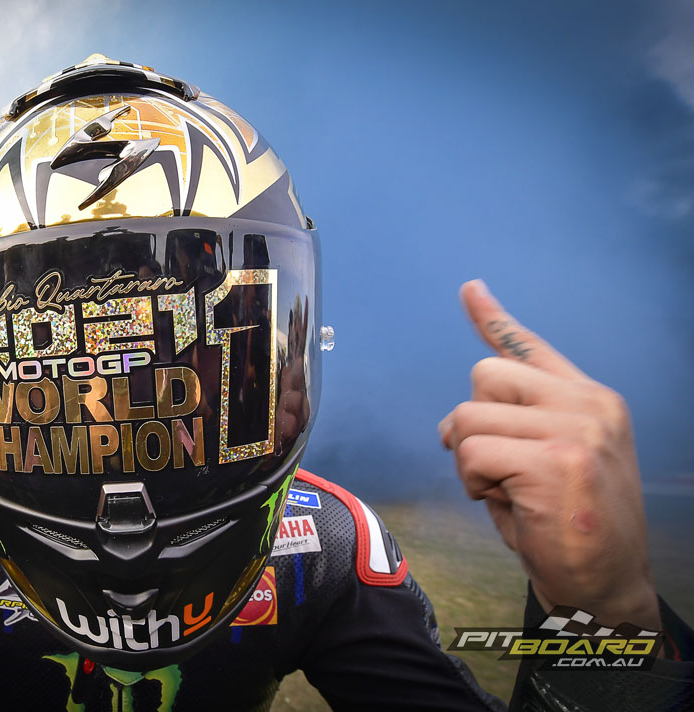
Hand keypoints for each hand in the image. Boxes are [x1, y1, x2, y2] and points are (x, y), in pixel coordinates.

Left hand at [439, 280, 659, 629]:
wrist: (605, 586)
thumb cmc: (569, 528)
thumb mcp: (546, 463)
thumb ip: (515, 427)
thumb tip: (453, 419)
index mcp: (590, 400)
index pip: (531, 348)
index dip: (494, 319)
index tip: (470, 289)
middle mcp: (588, 404)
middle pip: (483, 377)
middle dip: (472, 423)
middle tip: (495, 468)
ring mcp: (575, 430)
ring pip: (468, 418)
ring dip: (470, 462)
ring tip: (507, 490)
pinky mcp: (554, 461)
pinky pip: (471, 453)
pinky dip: (473, 482)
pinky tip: (509, 503)